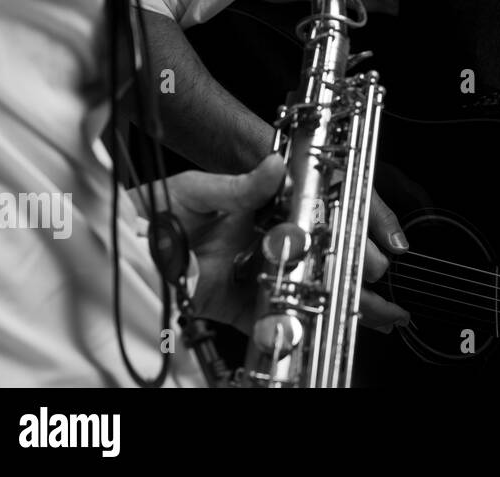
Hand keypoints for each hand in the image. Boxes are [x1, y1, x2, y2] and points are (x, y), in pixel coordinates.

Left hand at [143, 155, 408, 333]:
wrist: (119, 245)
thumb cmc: (158, 206)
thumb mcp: (198, 189)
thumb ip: (238, 186)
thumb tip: (274, 167)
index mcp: (266, 207)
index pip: (318, 215)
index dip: (347, 228)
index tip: (370, 241)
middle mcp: (267, 242)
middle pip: (322, 256)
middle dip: (356, 270)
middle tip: (378, 278)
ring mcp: (256, 275)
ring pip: (308, 290)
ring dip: (342, 302)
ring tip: (380, 313)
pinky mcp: (237, 307)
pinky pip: (273, 321)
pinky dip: (300, 329)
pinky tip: (327, 333)